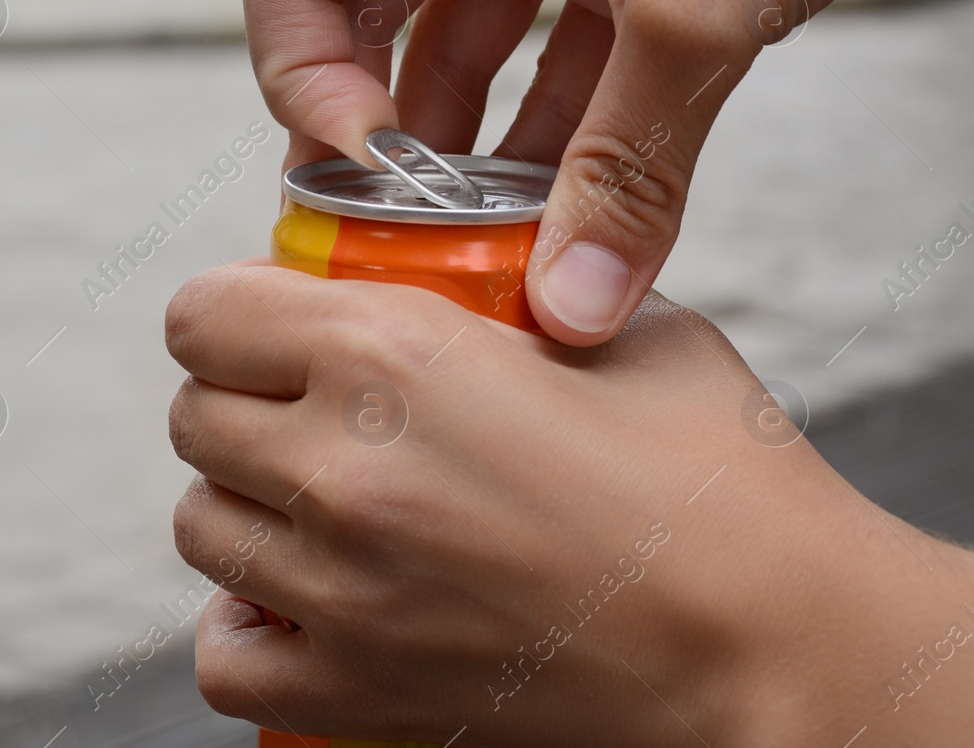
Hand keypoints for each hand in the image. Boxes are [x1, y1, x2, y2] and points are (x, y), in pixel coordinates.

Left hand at [166, 263, 973, 743]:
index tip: (274, 326)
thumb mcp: (615, 330)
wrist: (780, 647)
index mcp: (390, 353)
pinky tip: (307, 598)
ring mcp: (339, 588)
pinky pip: (224, 654)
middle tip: (312, 411)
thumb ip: (505, 292)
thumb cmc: (719, 484)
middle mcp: (341, 467)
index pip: (203, 314)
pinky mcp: (356, 689)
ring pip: (200, 524)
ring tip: (322, 503)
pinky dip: (249, 623)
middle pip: (194, 417)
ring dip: (248, 505)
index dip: (235, 312)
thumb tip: (454, 284)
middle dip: (244, 402)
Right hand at [237, 0, 973, 344]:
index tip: (369, 176)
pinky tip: (556, 212)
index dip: (304, 84)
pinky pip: (539, 52)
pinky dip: (544, 129)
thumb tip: (570, 312)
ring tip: (477, 243)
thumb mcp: (697, 6)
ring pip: (453, 45)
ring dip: (465, 145)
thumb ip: (625, 171)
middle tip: (396, 230)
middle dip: (379, 129)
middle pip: (358, 15)